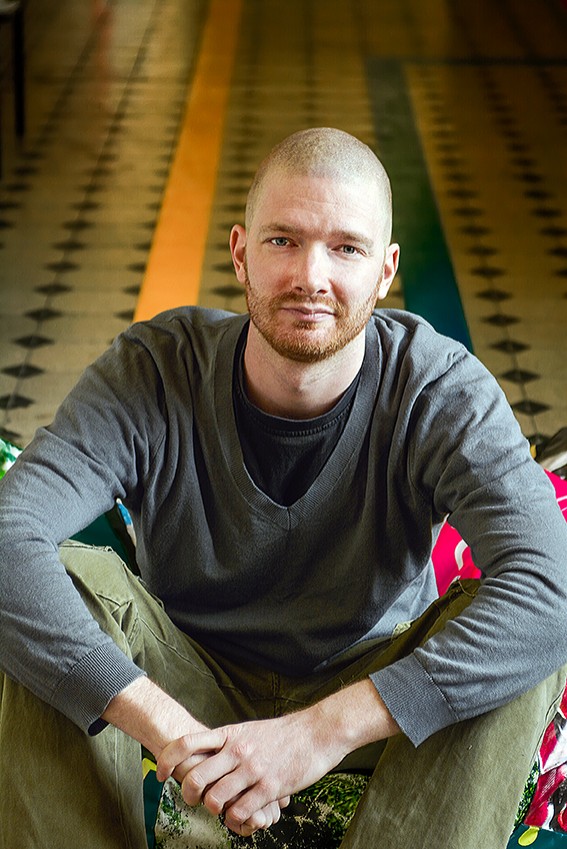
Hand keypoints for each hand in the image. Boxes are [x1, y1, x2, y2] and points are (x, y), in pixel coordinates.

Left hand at [156, 705, 346, 834]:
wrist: (316, 733)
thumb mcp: (250, 730)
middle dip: (187, 795)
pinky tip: (242, 816)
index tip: (162, 775)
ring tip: (222, 809)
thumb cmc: (283, 734)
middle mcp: (237, 751)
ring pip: (215, 799)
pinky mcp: (269, 788)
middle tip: (193, 800)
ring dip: (214, 810)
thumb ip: (227, 742)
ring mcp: (252, 770)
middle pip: (195, 777)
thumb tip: (205, 753)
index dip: (167, 761)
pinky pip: (240, 812)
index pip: (186, 743)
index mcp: (230, 734)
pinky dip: (236, 820)